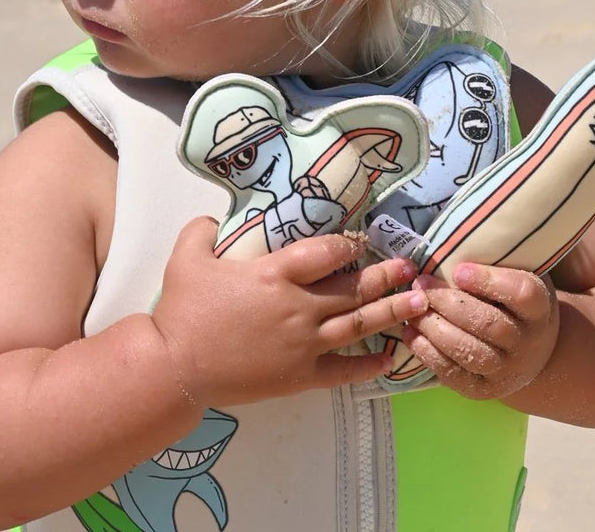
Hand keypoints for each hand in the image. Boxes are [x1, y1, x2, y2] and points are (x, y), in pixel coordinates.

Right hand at [151, 217, 427, 407]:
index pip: (326, 252)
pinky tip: (390, 358)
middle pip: (352, 287)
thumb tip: (214, 219)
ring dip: (391, 312)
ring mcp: (303, 343)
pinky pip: (343, 369)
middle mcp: (298, 305)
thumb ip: (202, 231)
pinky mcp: (300, 375)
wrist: (175, 366)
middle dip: (385, 276)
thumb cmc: (183, 309)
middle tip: (411, 267)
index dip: (349, 244)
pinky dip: (369, 365)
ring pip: (358, 325)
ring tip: (419, 302)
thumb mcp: (186, 258)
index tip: (362, 240)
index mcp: (275, 273)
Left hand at [402, 263, 558, 399]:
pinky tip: (411, 334)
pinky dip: (429, 354)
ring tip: (413, 310)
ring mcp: (507, 371)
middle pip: (490, 325)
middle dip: (450, 303)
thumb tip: (448, 243)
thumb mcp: (516, 276)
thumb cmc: (512, 302)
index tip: (459, 269)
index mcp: (540, 309)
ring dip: (436, 329)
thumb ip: (493, 263)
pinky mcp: (483, 390)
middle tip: (421, 284)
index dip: (489, 281)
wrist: (529, 350)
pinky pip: (455, 375)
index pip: (522, 294)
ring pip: (471, 352)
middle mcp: (528, 343)